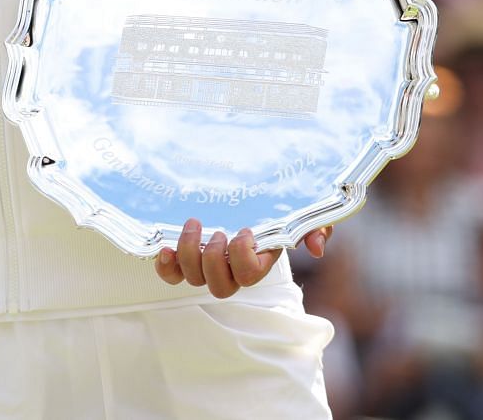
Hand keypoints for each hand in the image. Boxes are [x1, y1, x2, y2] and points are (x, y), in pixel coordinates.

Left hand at [154, 219, 331, 298]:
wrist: (251, 195)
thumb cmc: (276, 207)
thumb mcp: (300, 214)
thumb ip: (315, 228)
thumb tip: (316, 248)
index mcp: (259, 261)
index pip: (249, 276)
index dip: (243, 257)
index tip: (245, 230)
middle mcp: (232, 270)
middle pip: (219, 286)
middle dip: (214, 259)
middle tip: (218, 232)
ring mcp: (208, 265)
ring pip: (195, 279)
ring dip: (190, 253)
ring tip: (195, 225)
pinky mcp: (186, 258)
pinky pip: (172, 275)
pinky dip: (166, 266)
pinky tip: (166, 248)